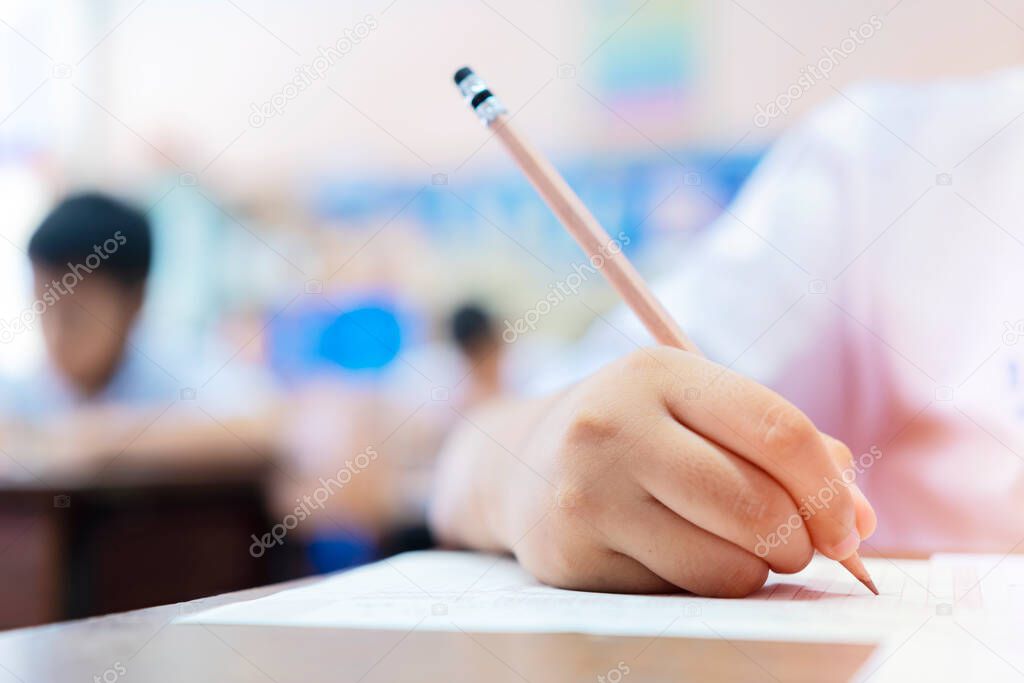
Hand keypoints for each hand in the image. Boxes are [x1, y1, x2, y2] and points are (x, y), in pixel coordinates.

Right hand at [430, 347, 874, 596]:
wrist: (519, 463)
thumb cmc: (633, 434)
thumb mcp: (695, 409)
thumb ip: (781, 447)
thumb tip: (858, 517)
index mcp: (657, 374)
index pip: (777, 431)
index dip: (831, 491)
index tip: (850, 527)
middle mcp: (614, 426)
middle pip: (755, 505)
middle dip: (799, 542)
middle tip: (796, 547)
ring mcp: (587, 492)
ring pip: (723, 565)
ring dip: (752, 571)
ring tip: (731, 548)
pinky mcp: (571, 554)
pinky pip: (677, 594)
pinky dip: (698, 586)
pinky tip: (674, 554)